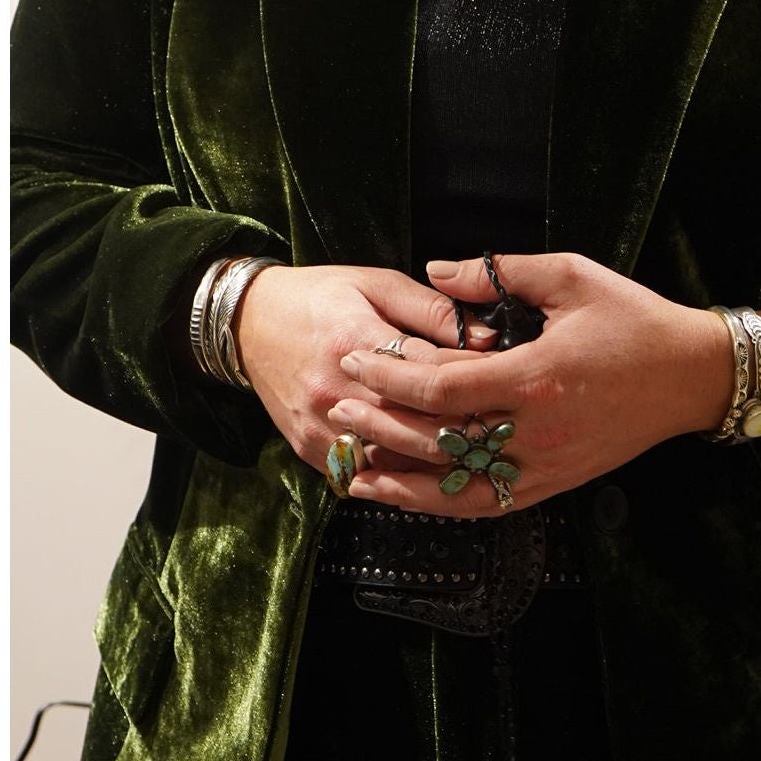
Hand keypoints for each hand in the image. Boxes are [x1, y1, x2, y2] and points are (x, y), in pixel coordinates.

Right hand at [234, 263, 495, 477]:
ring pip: (394, 462)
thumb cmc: (319, 297)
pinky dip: (398, 476)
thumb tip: (485, 336)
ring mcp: (321, 427)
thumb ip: (431, 310)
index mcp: (358, 340)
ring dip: (437, 462)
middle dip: (469, 431)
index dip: (479, 380)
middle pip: (419, 429)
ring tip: (479, 455)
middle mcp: (337, 391)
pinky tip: (430, 471)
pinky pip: (363, 476)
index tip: (513, 382)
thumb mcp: (376, 284)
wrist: (246, 323)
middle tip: (508, 429)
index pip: (433, 373)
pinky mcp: (309, 449)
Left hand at [329, 252, 734, 516]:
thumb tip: (436, 271)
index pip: (443, 388)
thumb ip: (499, 273)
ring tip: (355, 472)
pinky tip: (411, 499)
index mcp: (536, 377)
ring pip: (457, 488)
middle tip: (340, 408)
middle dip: (382, 425)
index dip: (392, 376)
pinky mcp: (555, 485)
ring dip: (402, 481)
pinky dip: (443, 505)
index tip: (358, 360)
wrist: (691, 377)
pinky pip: (488, 504)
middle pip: (440, 442)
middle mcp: (536, 432)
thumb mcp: (572, 276)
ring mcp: (545, 466)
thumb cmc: (634, 322)